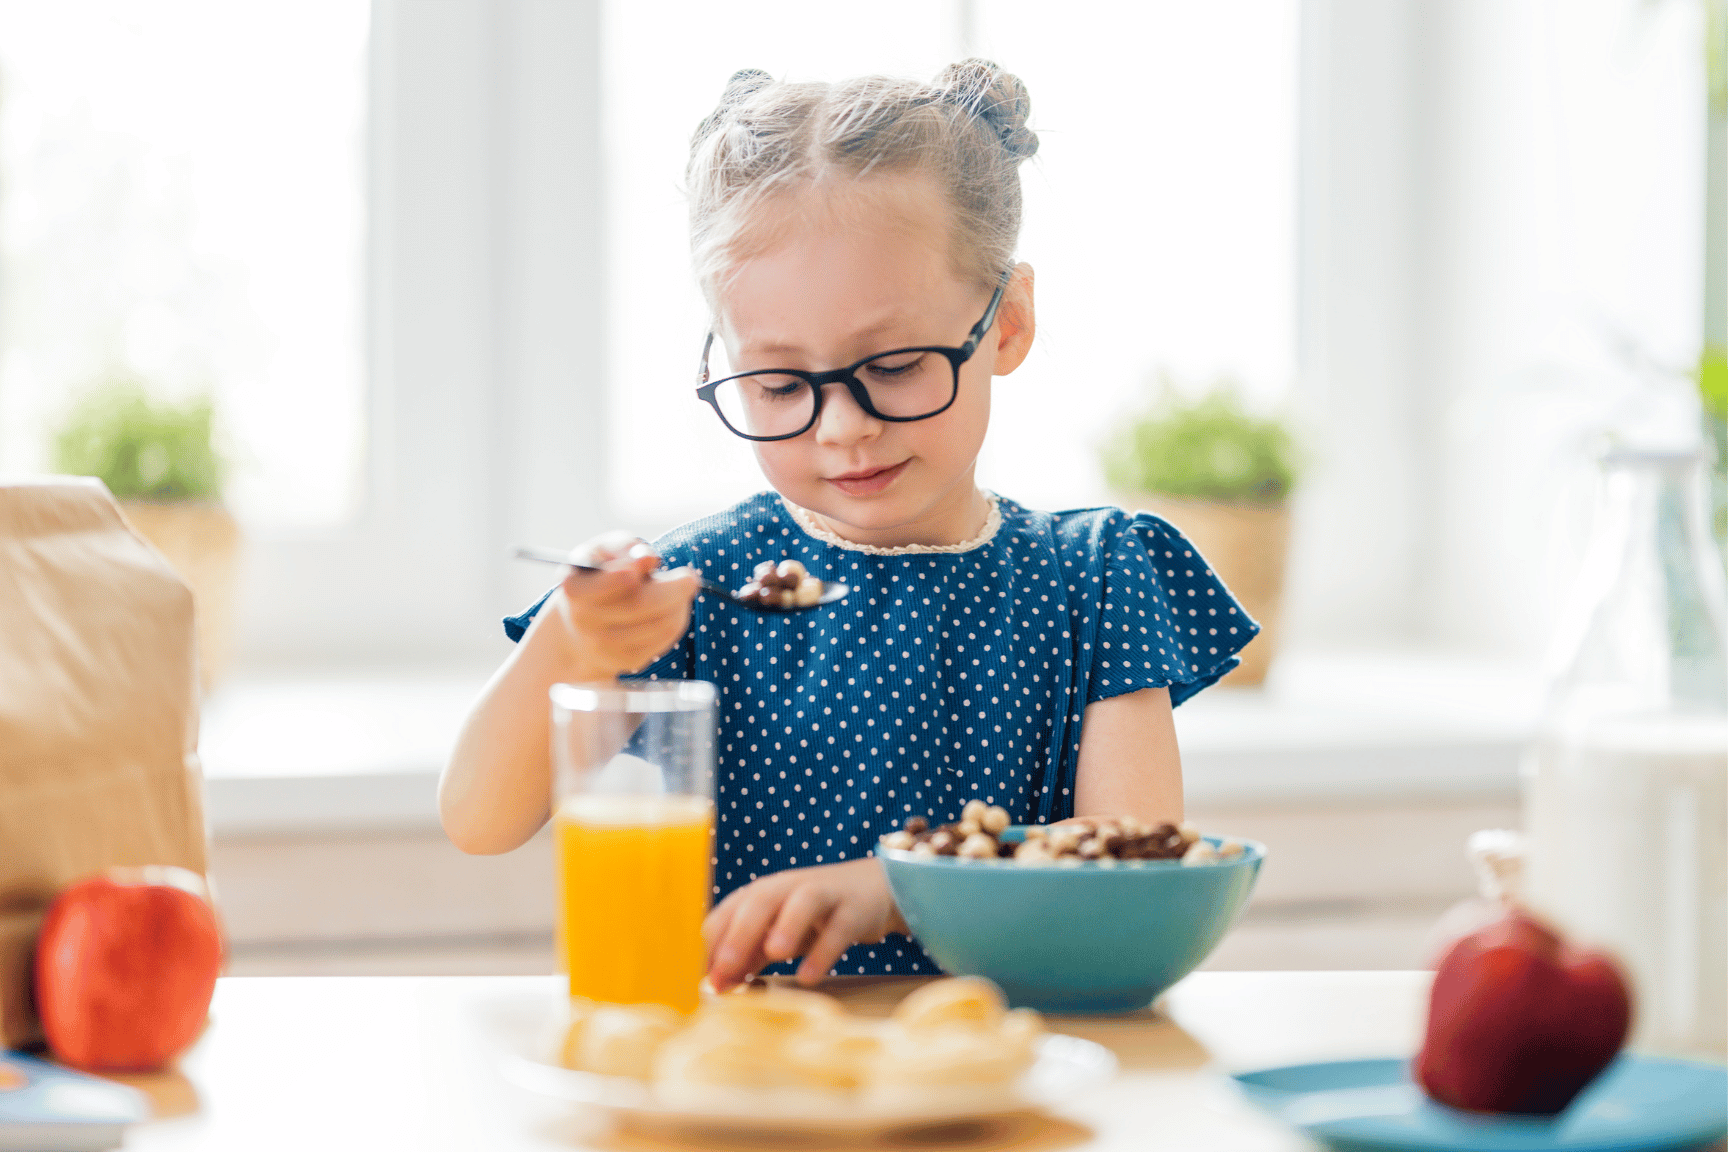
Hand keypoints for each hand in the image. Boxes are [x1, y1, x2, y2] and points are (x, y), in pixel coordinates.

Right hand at [537, 531, 698, 679]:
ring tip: (680, 589)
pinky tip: (672, 608)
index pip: (608, 583)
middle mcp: (585, 622)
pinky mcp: (627, 661)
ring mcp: (605, 646)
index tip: (654, 559)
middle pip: (640, 605)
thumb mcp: (602, 551)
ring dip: (679, 604)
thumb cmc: (598, 578)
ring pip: (659, 624)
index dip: (632, 571)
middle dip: (673, 588)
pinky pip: (665, 638)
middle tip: (690, 577)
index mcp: (575, 589)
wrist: (579, 626)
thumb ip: (623, 546)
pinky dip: (676, 619)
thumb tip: (647, 558)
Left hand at [704, 858, 907, 990]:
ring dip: (786, 925)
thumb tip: (718, 984)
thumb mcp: (778, 933)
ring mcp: (824, 895)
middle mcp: (789, 887)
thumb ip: (750, 956)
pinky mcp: (854, 909)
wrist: (873, 889)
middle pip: (760, 900)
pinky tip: (811, 976)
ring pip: (802, 902)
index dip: (716, 944)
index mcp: (763, 892)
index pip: (729, 911)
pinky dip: (824, 951)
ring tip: (774, 954)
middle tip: (725, 969)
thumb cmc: (815, 915)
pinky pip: (839, 928)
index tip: (709, 979)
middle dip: (740, 933)